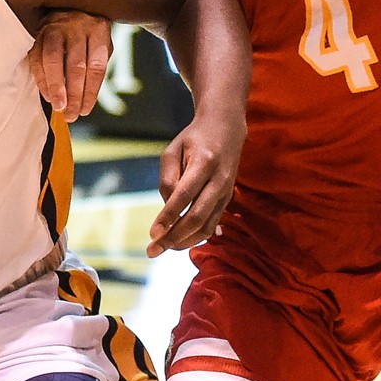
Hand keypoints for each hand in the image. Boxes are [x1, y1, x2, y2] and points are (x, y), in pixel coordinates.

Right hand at [27, 10, 111, 121]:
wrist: (70, 4)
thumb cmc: (89, 34)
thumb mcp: (100, 45)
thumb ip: (94, 69)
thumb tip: (82, 104)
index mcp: (99, 29)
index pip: (96, 66)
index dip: (91, 91)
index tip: (85, 110)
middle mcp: (78, 25)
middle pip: (76, 65)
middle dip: (74, 94)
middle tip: (71, 115)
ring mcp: (56, 26)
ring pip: (54, 59)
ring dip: (56, 87)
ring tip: (58, 107)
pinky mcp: (39, 31)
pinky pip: (38, 57)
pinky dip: (42, 78)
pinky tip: (47, 94)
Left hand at [146, 116, 242, 256]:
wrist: (226, 129)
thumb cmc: (193, 139)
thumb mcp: (173, 150)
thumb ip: (168, 179)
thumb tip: (167, 210)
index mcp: (204, 162)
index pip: (184, 195)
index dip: (168, 216)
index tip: (152, 233)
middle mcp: (220, 179)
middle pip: (197, 216)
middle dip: (173, 237)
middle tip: (152, 251)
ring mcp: (226, 192)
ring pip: (206, 226)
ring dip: (183, 242)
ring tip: (162, 248)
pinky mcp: (228, 200)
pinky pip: (211, 225)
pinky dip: (194, 237)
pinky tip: (177, 242)